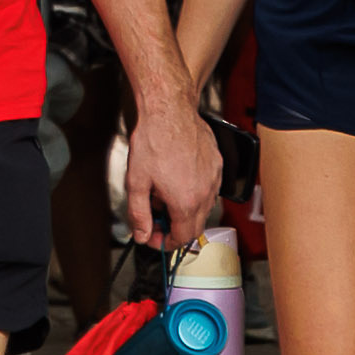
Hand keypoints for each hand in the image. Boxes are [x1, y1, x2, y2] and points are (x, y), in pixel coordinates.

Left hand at [123, 103, 222, 249]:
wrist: (169, 111)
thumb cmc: (153, 141)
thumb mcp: (136, 182)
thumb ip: (139, 213)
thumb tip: (142, 234)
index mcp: (186, 202)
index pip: (182, 238)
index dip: (165, 243)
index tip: (153, 236)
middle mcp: (206, 193)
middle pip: (194, 227)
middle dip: (174, 228)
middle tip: (156, 216)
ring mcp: (214, 178)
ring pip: (203, 207)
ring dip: (184, 208)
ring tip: (163, 191)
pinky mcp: (218, 164)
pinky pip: (209, 187)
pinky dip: (194, 191)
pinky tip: (177, 177)